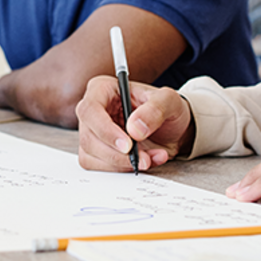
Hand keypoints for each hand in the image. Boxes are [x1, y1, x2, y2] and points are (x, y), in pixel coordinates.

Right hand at [76, 75, 192, 171]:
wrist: (172, 130)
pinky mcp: (97, 153)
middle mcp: (93, 111)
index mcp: (102, 89)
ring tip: (150, 158)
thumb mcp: (169, 101)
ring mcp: (92, 134)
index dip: (105, 130)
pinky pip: (100, 168)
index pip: (90, 109)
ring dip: (122, 165)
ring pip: (91, 156)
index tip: (128, 144)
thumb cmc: (166, 109)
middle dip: (117, 155)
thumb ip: (155, 110)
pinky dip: (123, 170)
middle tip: (143, 158)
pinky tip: (146, 161)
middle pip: (88, 138)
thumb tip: (134, 128)